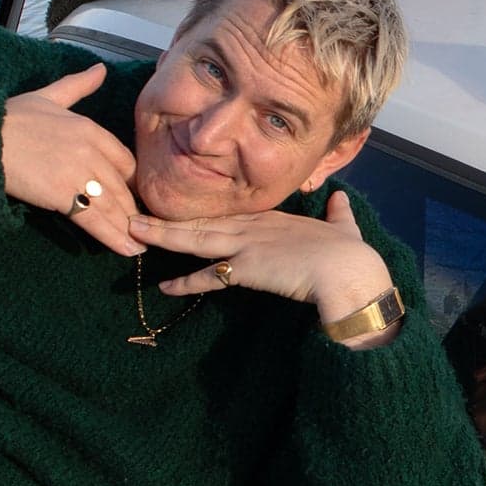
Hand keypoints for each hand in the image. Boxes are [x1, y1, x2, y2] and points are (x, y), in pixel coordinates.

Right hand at [2, 64, 139, 253]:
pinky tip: (126, 249)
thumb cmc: (9, 118)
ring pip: (112, 205)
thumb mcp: (47, 96)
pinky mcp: (63, 196)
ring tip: (138, 244)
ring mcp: (78, 174)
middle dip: (130, 209)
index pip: (124, 161)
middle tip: (140, 228)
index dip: (129, 182)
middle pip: (121, 186)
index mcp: (90, 129)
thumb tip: (101, 69)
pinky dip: (113, 237)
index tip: (131, 196)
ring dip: (127, 227)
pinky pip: (95, 220)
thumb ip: (78, 86)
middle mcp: (91, 151)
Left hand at [132, 191, 396, 340]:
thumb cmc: (350, 255)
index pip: (230, 215)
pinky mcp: (245, 267)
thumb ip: (340, 214)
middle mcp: (255, 226)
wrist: (348, 272)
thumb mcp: (345, 229)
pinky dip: (185, 281)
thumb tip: (341, 199)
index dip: (205, 214)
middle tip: (139, 214)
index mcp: (276, 218)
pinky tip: (164, 286)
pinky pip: (208, 276)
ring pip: (197, 238)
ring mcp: (247, 244)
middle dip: (171, 218)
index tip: (183, 212)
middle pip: (205, 220)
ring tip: (134, 231)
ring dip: (164, 235)